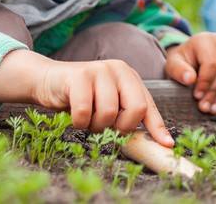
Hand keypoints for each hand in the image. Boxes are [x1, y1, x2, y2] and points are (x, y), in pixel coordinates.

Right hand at [29, 54, 171, 145]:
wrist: (47, 80)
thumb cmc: (81, 97)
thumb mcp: (108, 103)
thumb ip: (126, 115)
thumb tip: (152, 142)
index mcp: (130, 77)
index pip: (148, 105)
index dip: (158, 127)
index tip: (167, 145)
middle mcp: (119, 70)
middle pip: (135, 108)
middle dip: (121, 127)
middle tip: (105, 127)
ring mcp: (100, 70)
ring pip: (109, 113)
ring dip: (95, 125)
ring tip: (87, 119)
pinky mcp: (79, 76)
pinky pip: (85, 111)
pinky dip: (79, 122)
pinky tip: (74, 115)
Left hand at [164, 33, 215, 114]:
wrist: (191, 56)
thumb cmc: (181, 61)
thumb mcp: (173, 63)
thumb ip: (179, 70)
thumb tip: (190, 79)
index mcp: (205, 40)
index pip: (211, 63)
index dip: (205, 82)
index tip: (197, 97)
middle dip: (214, 92)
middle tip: (205, 108)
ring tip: (213, 110)